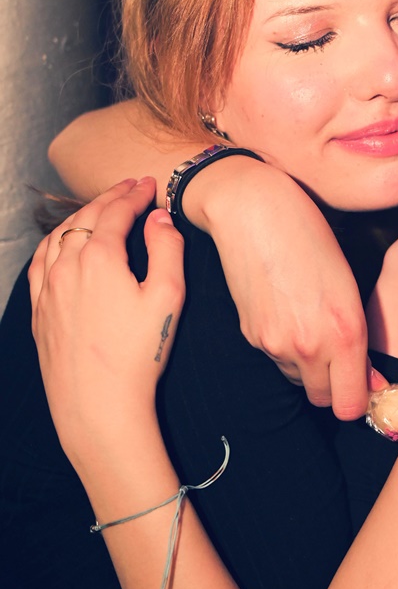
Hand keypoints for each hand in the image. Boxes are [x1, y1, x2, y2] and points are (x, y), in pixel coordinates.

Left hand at [29, 178, 185, 465]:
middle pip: (86, 217)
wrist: (98, 404)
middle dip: (109, 198)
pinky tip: (63, 244)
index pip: (117, 212)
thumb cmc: (139, 355)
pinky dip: (55, 242)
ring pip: (59, 236)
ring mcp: (47, 288)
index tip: (148, 183)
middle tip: (129, 187)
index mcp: (99, 257)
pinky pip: (40, 262)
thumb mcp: (168, 297)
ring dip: (82, 216)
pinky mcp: (39, 311)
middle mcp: (66, 265)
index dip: (134, 194)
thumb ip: (167, 250)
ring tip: (100, 209)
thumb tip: (160, 218)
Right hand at [186, 157, 368, 420]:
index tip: (363, 384)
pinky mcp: (251, 335)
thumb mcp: (348, 283)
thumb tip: (373, 385)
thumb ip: (358, 340)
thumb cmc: (310, 234)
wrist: (253, 209)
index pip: (350, 407)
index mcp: (344, 333)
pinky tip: (289, 313)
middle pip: (323, 400)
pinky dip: (285, 349)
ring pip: (299, 380)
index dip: (358, 399)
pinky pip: (276, 360)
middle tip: (340, 357)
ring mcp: (275, 344)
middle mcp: (309, 346)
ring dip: (308, 367)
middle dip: (334, 386)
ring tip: (312, 324)